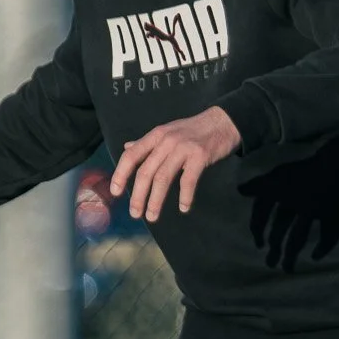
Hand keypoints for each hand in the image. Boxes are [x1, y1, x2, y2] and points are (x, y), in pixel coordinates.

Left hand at [111, 106, 241, 222]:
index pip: (131, 155)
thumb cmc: (193, 130)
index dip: (121, 174)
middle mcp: (166, 141)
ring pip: (163, 178)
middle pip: (146, 171)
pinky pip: (188, 180)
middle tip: (135, 213)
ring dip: (156, 200)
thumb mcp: (166, 131)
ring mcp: (183, 148)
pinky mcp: (200, 155)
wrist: (223, 122)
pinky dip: (185, 196)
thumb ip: (147, 143)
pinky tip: (184, 208)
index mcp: (155, 136)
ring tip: (152, 216)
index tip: (115, 192)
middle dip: (138, 195)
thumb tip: (127, 148)